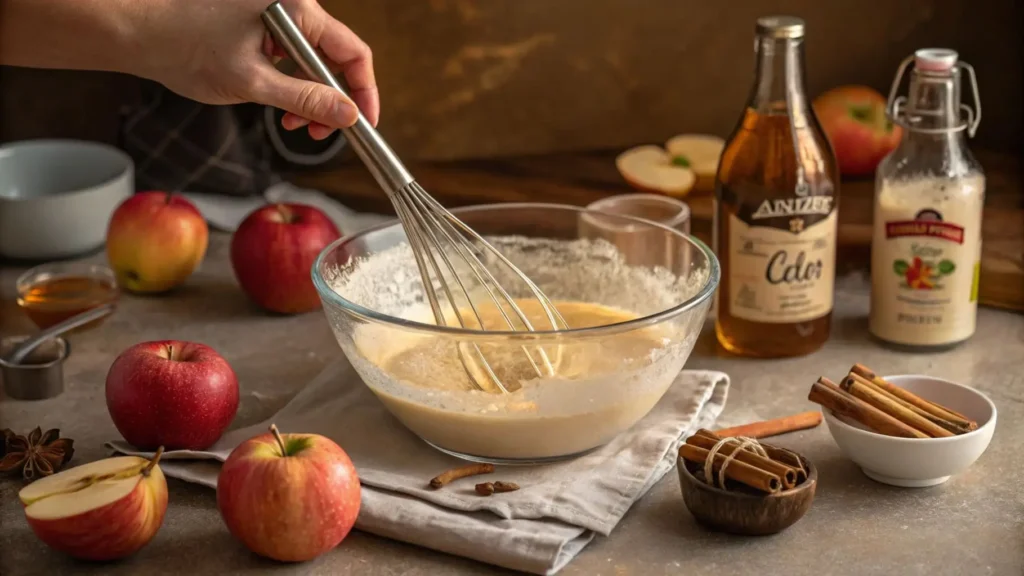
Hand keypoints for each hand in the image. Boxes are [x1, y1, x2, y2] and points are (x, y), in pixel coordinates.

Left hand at [133, 0, 377, 139]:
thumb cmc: (186, 48)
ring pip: (314, 62)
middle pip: (335, 57)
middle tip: (321, 133)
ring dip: (311, 97)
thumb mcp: (252, 82)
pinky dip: (293, 85)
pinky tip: (281, 106)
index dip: (363, 90)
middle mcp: (291, 5)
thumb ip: (305, 100)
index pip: (352, 51)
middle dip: (332, 100)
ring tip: (294, 124)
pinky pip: (293, 57)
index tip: (364, 123)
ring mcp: (276, 14)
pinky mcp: (262, 25)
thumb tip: (347, 115)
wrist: (140, 33)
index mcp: (295, 8)